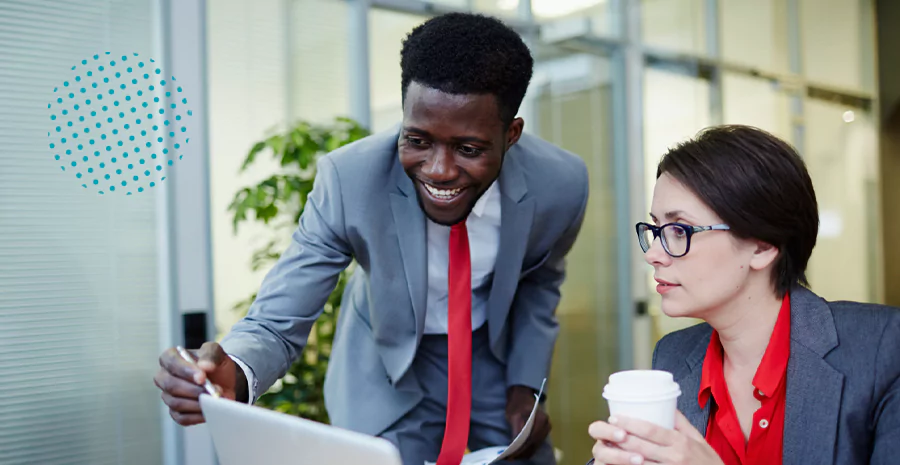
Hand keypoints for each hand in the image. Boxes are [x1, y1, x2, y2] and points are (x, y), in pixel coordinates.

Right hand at [153, 342, 247, 425]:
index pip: (170, 362)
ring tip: (214, 398)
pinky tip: (210, 409)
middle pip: (171, 385)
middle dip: (194, 389)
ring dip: (198, 402)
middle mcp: (164, 377)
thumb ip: (210, 354)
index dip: (185, 370)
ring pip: (176, 403)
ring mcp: (168, 396)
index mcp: (170, 358)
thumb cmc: (215, 365)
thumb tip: (204, 366)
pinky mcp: (175, 412)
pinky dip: (198, 415)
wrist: (224, 381)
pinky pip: (182, 418)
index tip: (202, 377)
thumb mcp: (217, 352)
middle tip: (213, 390)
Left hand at [504, 385, 550, 458]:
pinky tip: (522, 453)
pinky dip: (529, 449)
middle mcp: (546, 424)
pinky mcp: (545, 431)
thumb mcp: (514, 415)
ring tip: (515, 457)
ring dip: (526, 452)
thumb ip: (516, 429)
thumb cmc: (517, 404)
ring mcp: (547, 428)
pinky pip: (537, 443)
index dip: (521, 448)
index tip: (511, 454)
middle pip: (534, 443)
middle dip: (522, 452)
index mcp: (540, 418)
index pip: (530, 438)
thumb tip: (515, 444)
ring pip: (536, 445)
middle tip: (511, 458)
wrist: (522, 396)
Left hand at [588, 411, 722, 464]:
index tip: (615, 417)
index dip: (630, 423)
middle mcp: (675, 457)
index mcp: (681, 442)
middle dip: (621, 437)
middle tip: (607, 429)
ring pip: (639, 463)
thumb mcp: (699, 439)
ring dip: (621, 455)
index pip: (651, 430)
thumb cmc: (709, 462)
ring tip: (608, 446)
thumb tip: (667, 404)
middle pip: (641, 446)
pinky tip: (621, 463)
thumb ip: (681, 423)